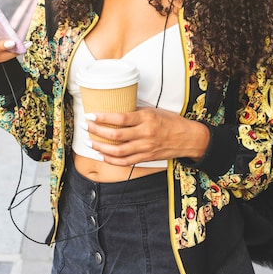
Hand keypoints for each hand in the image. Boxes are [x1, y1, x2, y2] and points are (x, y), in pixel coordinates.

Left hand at [83, 107, 209, 165]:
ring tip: (90, 142)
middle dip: (97, 132)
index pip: (120, 118)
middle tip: (85, 127)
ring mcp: (145, 148)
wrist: (188, 138)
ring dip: (101, 148)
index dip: (103, 118)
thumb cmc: (171, 121)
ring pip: (118, 151)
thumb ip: (136, 113)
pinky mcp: (146, 157)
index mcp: (146, 118)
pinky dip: (112, 160)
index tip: (90, 116)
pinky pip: (125, 162)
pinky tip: (103, 155)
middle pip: (116, 135)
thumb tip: (115, 112)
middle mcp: (145, 134)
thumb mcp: (154, 111)